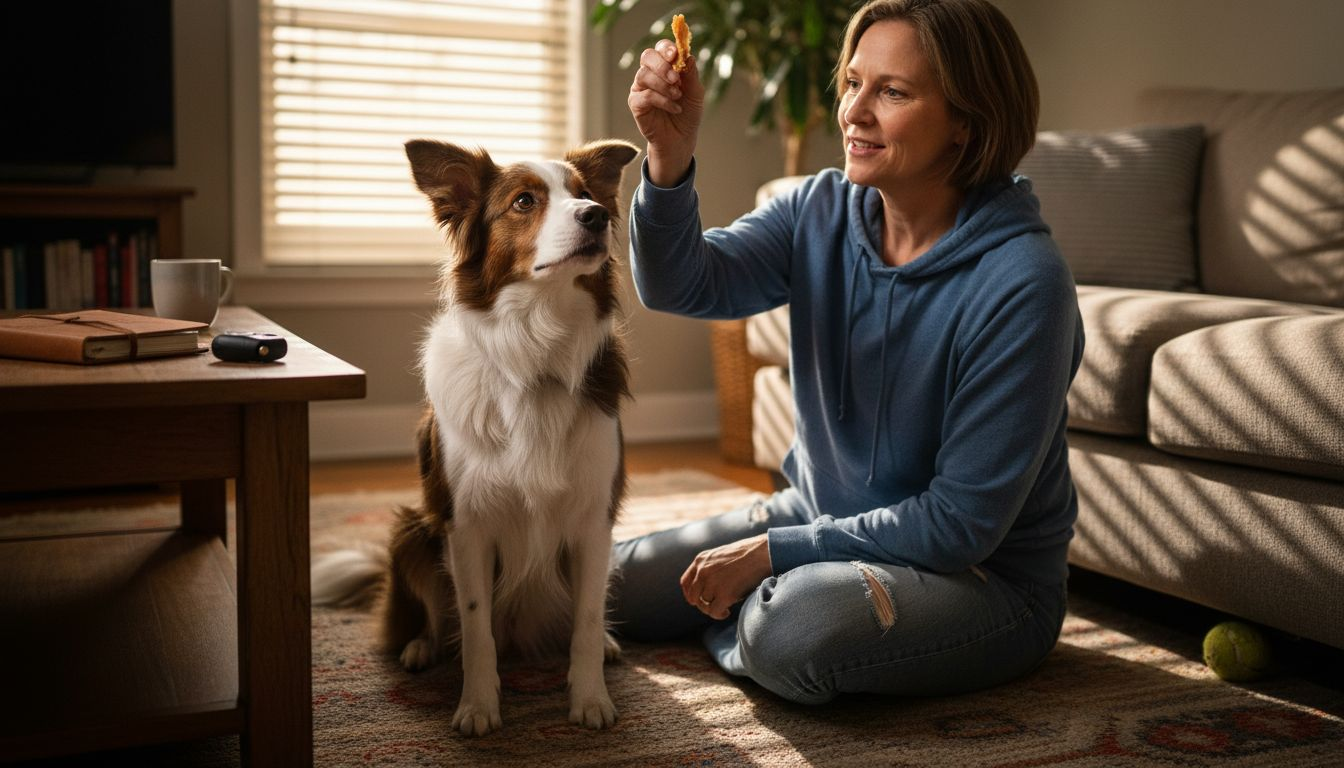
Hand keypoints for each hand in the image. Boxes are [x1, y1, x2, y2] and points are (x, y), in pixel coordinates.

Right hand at [627, 39, 703, 187]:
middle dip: (662, 65)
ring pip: (644, 75)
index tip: (675, 54)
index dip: (666, 48)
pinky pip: (645, 95)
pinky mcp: (635, 104)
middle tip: (675, 78)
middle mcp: (651, 74)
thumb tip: (689, 56)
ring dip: (664, 85)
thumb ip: (691, 74)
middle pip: (647, 56)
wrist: (681, 139)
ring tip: (678, 96)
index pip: (661, 49)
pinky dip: (662, 101)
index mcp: (665, 66)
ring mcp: (641, 88)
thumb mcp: (695, 93)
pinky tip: (675, 108)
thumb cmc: (688, 113)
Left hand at [680, 533, 771, 619]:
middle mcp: (702, 571)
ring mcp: (712, 583)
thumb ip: (709, 567)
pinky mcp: (724, 595)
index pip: (685, 582)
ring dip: (713, 608)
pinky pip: (714, 612)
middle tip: (714, 605)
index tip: (696, 601)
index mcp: (700, 560)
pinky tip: (727, 612)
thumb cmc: (748, 554)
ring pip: (704, 605)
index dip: (689, 594)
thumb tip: (706, 588)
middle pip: (693, 596)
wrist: (763, 553)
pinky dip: (719, 614)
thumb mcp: (721, 555)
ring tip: (725, 606)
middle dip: (702, 604)